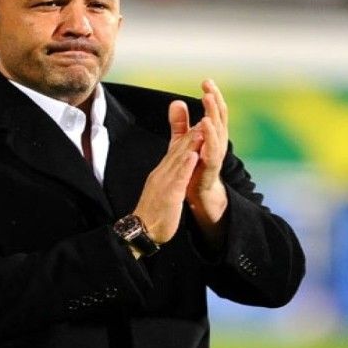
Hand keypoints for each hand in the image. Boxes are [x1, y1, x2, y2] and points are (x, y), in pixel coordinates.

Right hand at [132, 102, 202, 244]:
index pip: (177, 150)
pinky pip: (178, 179)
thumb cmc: (154, 212)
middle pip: (179, 150)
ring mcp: (164, 183)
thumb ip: (170, 175)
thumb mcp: (162, 188)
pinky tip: (193, 156)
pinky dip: (186, 167)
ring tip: (201, 129)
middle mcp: (162, 173)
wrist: (141, 231)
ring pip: (179, 160)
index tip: (201, 122)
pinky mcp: (168, 195)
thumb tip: (177, 164)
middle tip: (205, 116)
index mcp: (162, 172)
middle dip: (192, 134)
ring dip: (190, 144)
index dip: (189, 136)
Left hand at [186, 79, 228, 240]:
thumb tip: (177, 101)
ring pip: (217, 131)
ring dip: (213, 115)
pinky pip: (212, 151)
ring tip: (208, 99)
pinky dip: (210, 137)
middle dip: (215, 101)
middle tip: (209, 86)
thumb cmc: (195, 167)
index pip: (215, 110)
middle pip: (219, 117)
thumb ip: (181, 123)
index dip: (212, 95)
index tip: (207, 81)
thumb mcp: (186, 141)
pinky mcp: (211, 167)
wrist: (198, 194)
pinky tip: (204, 125)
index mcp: (213, 134)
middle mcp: (218, 142)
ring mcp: (216, 154)